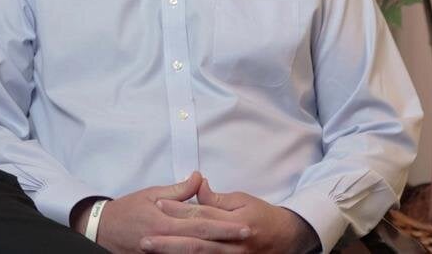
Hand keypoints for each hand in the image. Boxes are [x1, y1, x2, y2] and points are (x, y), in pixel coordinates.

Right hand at [95, 172, 251, 253]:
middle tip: (247, 237)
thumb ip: (179, 190)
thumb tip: (199, 178)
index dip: (224, 225)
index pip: (201, 223)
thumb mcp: (152, 193)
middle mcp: (165, 240)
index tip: (243, 225)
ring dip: (216, 252)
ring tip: (237, 249)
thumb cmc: (128, 210)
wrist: (101, 231)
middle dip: (226, 241)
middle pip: (202, 242)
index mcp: (165, 222)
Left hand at [147, 178, 318, 252]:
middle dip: (168, 242)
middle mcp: (234, 244)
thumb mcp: (243, 200)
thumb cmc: (263, 216)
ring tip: (152, 251)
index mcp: (237, 223)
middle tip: (145, 239)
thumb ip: (218, 198)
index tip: (158, 204)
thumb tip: (198, 185)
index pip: (202, 215)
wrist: (287, 239)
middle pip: (196, 243)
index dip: (179, 210)